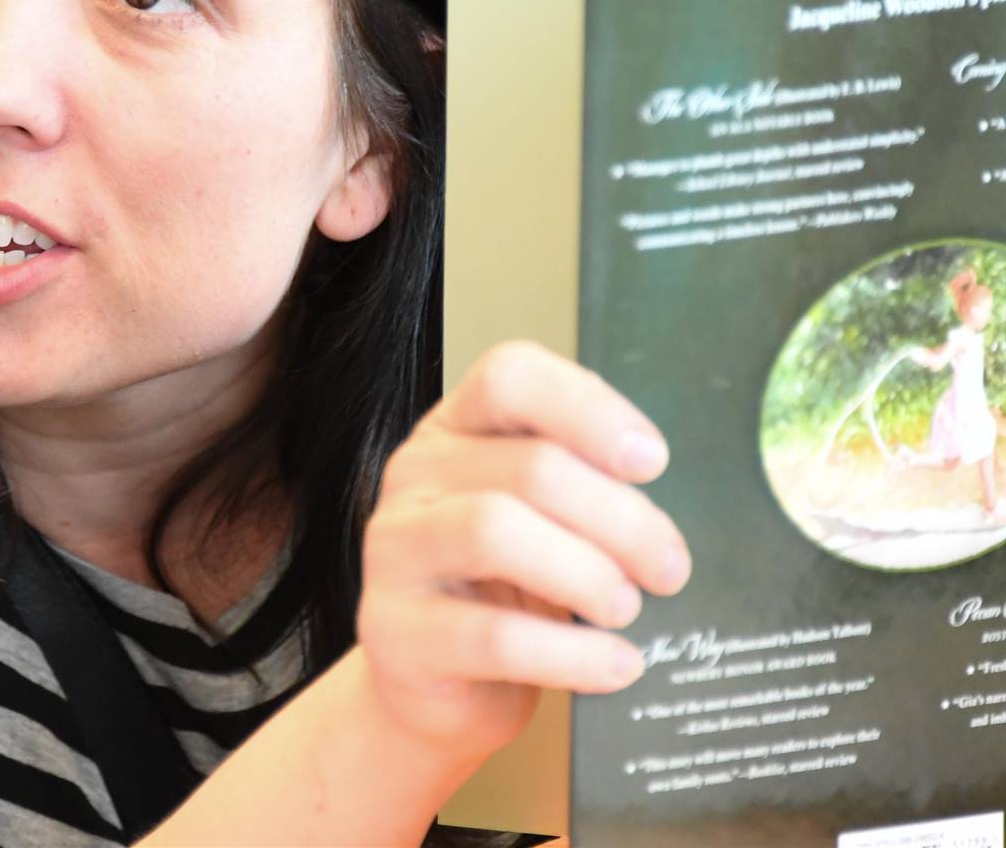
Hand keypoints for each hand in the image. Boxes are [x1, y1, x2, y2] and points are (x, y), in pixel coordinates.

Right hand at [356, 341, 690, 759]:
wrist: (438, 687)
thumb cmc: (506, 594)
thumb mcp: (542, 523)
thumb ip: (587, 493)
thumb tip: (672, 515)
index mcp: (454, 431)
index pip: (509, 378)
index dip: (588, 409)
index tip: (651, 461)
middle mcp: (413, 477)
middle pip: (530, 467)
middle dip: (622, 520)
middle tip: (668, 568)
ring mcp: (393, 551)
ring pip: (495, 532)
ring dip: (587, 574)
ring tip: (626, 608)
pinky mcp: (393, 631)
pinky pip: (492, 636)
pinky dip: (572, 655)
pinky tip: (616, 665)